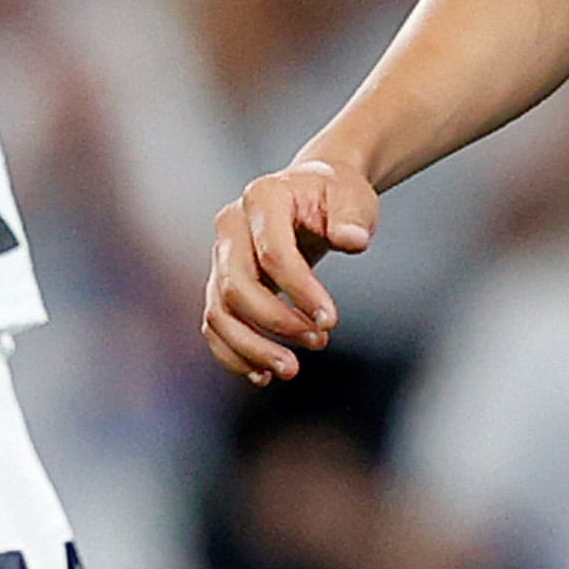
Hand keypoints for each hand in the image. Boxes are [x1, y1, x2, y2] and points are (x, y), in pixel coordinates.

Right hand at [202, 156, 382, 385]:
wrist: (312, 193)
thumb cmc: (335, 196)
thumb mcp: (353, 197)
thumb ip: (351, 216)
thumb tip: (353, 239)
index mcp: (263, 198)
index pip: (273, 254)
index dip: (301, 291)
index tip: (332, 320)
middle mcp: (231, 226)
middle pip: (235, 286)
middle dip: (275, 323)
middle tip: (319, 343)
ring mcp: (221, 255)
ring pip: (218, 312)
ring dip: (251, 348)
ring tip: (290, 370)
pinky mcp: (221, 282)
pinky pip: (215, 324)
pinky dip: (233, 353)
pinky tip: (263, 375)